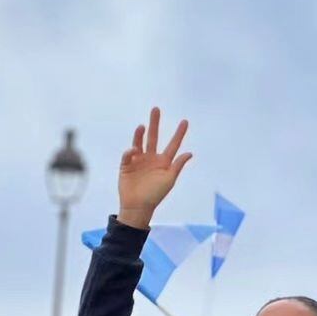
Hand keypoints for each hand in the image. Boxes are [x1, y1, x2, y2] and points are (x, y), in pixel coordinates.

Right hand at [117, 108, 191, 229]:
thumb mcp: (169, 180)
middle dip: (155, 123)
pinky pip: (128, 155)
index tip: (185, 121)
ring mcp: (138, 160)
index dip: (179, 133)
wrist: (138, 206)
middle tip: (156, 109)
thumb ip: (178, 165)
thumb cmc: (156, 194)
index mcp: (164, 162)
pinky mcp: (126, 165)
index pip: (173, 145)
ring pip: (139, 143)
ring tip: (142, 127)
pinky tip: (133, 150)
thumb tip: (189, 153)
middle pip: (154, 137)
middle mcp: (151, 158)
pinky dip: (130, 152)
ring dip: (140, 134)